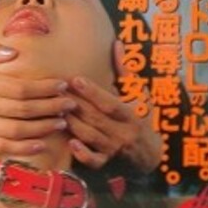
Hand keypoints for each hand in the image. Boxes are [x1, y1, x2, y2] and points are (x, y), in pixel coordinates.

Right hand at [0, 41, 76, 155]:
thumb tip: (14, 52)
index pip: (19, 87)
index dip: (44, 88)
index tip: (62, 84)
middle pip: (22, 110)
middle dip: (50, 107)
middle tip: (70, 104)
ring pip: (16, 131)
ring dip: (43, 128)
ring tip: (62, 122)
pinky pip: (2, 147)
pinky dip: (24, 148)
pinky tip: (41, 143)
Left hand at [66, 41, 161, 172]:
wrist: (150, 154)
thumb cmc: (141, 116)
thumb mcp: (138, 92)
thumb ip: (124, 69)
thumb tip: (116, 44)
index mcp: (131, 114)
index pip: (110, 103)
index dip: (93, 92)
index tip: (76, 79)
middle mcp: (123, 133)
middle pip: (96, 118)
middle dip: (76, 104)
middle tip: (57, 91)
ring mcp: (114, 149)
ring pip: (91, 136)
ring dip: (73, 123)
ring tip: (57, 110)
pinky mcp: (107, 163)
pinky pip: (94, 161)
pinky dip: (82, 154)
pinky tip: (70, 142)